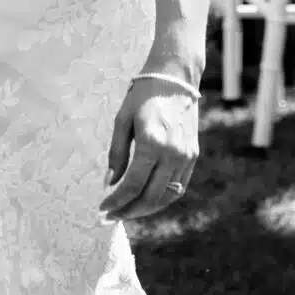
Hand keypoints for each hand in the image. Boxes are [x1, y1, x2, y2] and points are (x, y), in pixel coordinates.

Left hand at [101, 77, 199, 219]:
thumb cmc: (143, 95)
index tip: (102, 209)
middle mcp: (172, 153)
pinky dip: (162, 198)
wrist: (175, 77)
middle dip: (129, 211)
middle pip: (150, 197)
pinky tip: (146, 199)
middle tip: (111, 217)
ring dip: (146, 208)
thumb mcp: (122, 120)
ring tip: (127, 211)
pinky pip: (178, 187)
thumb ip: (116, 154)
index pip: (132, 185)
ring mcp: (185, 156)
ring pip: (167, 196)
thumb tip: (109, 183)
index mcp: (151, 143)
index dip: (116, 202)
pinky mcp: (193, 156)